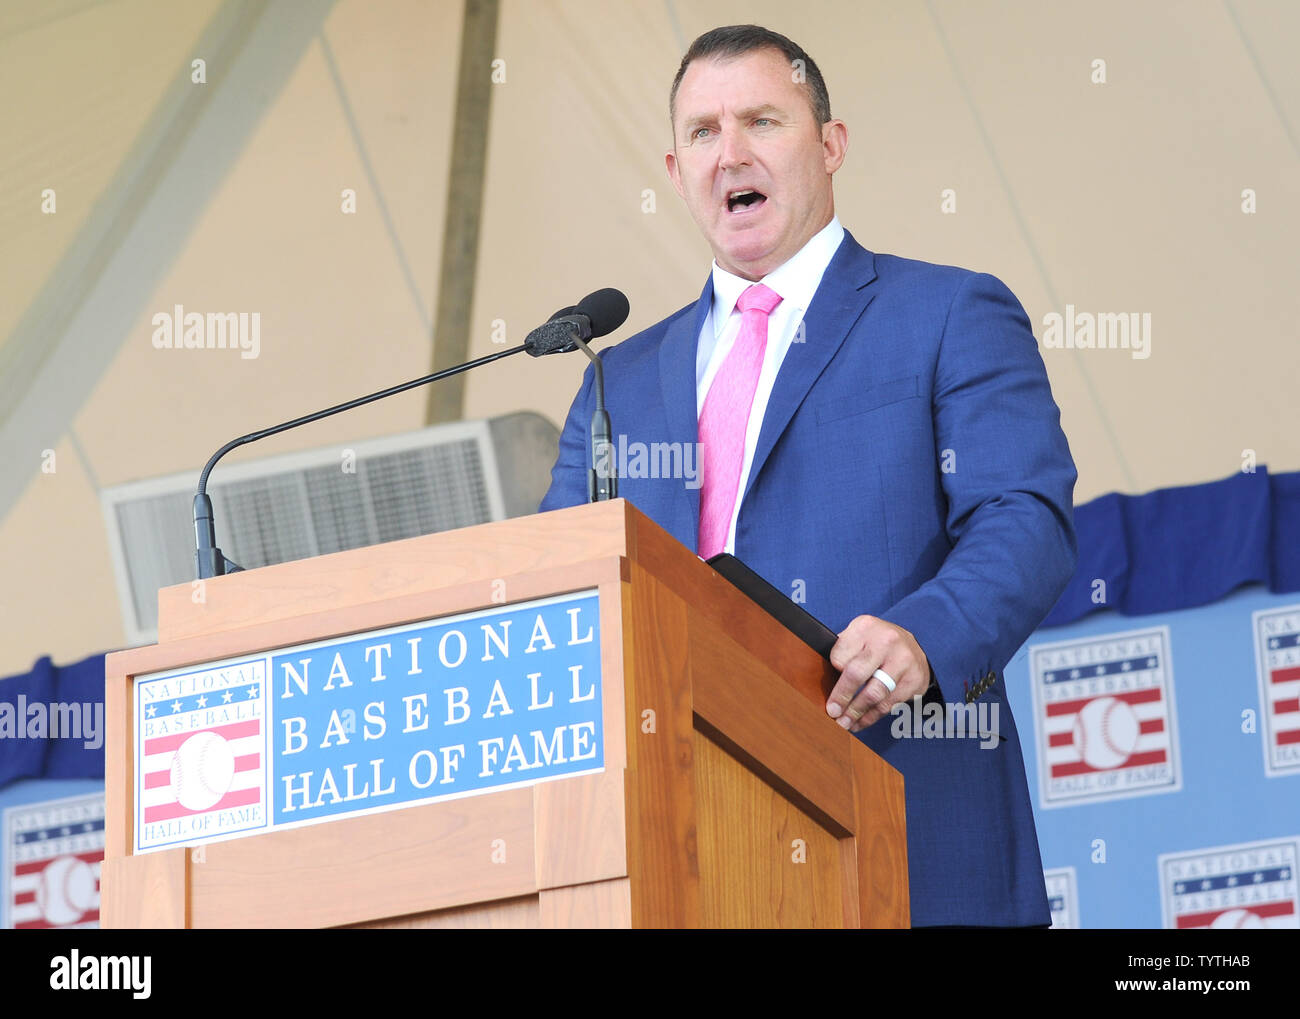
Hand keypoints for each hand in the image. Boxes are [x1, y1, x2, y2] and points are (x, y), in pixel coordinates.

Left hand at [827, 615, 929, 732]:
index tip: (826, 686)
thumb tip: (818, 680)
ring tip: (843, 723)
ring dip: (856, 713)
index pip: (840, 656)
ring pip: (874, 695)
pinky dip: (871, 717)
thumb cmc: (876, 643)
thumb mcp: (858, 636)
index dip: (833, 672)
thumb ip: (842, 651)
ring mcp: (904, 662)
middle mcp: (887, 641)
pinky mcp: (914, 681)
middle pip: (857, 674)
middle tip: (832, 712)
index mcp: (866, 627)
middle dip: (841, 697)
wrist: (913, 647)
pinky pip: (888, 705)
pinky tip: (860, 722)